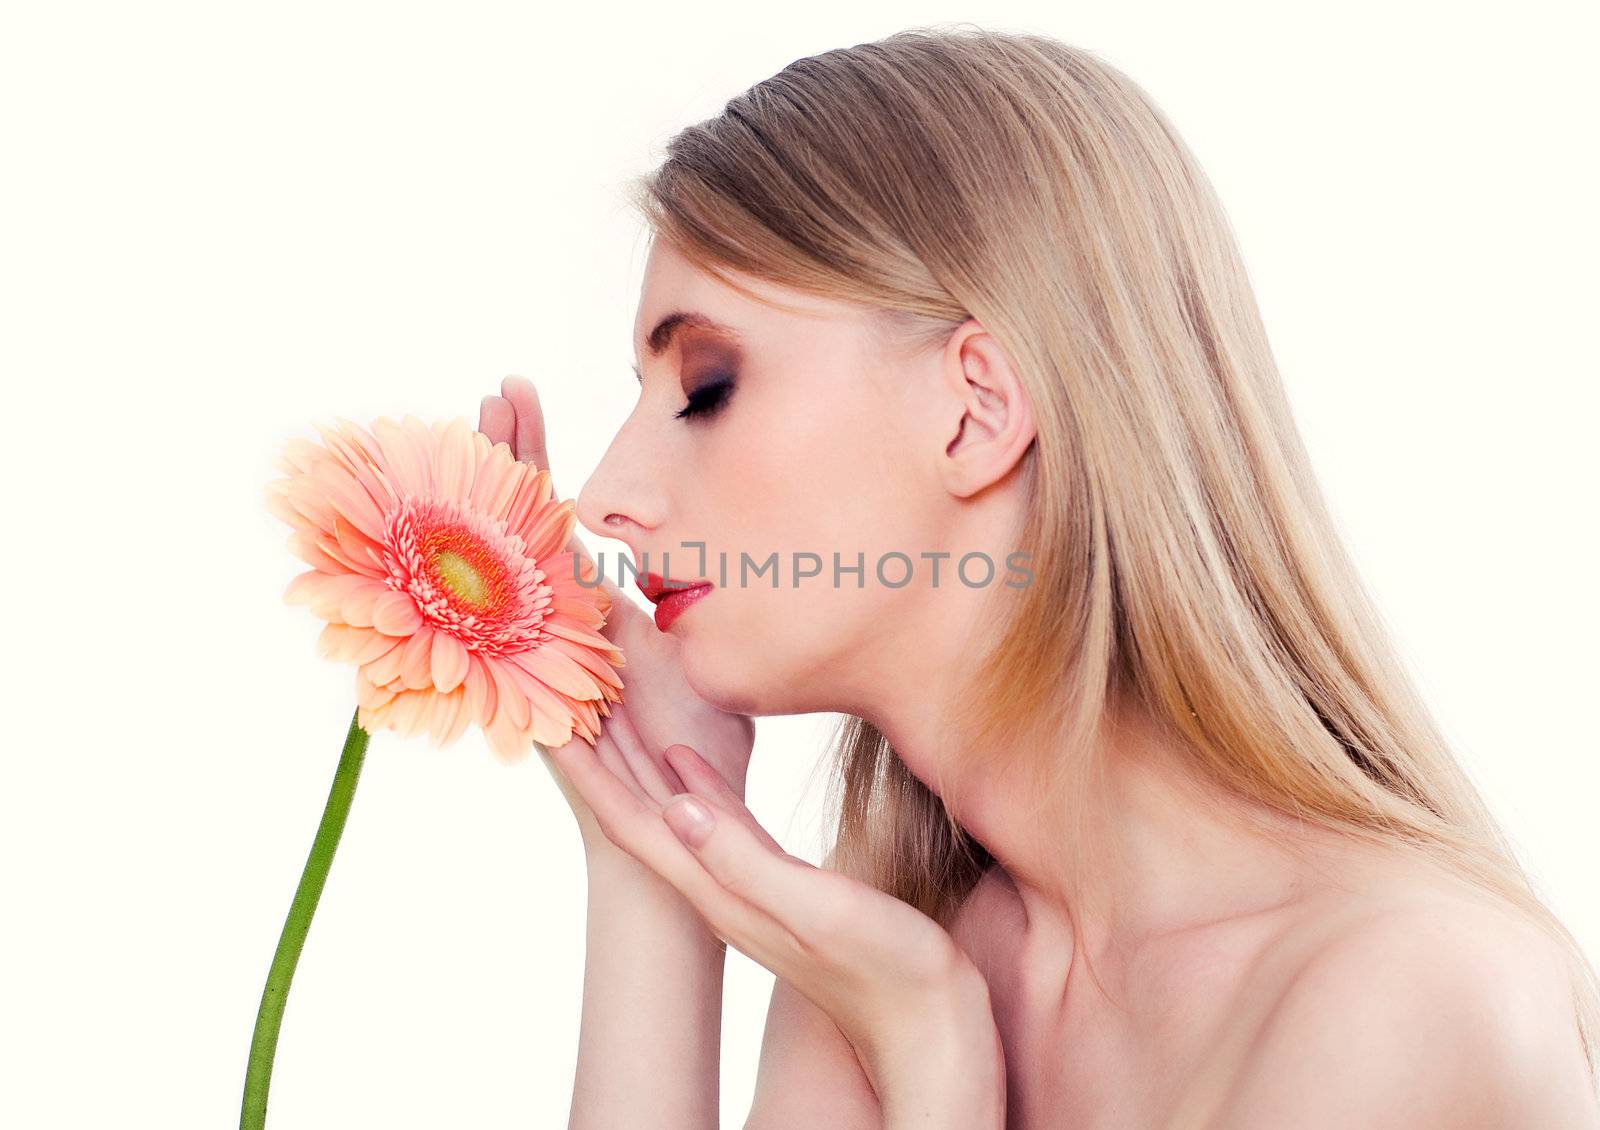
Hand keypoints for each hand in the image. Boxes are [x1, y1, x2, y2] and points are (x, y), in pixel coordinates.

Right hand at [478, 375, 755, 844]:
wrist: (683, 840)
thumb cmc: (700, 753)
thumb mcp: (699, 655)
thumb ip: (690, 602)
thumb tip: (707, 539)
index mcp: (592, 610)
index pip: (555, 516)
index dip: (539, 458)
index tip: (524, 389)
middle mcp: (556, 625)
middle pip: (520, 524)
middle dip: (507, 456)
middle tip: (497, 387)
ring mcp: (538, 659)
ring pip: (507, 564)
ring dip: (492, 498)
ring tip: (483, 425)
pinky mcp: (537, 698)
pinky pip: (510, 631)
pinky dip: (492, 582)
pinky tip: (471, 526)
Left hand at [543, 734, 1007, 1127]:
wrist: (930, 1027)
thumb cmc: (888, 975)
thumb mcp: (818, 909)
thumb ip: (748, 860)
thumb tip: (677, 807)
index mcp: (720, 892)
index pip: (631, 825)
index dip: (588, 776)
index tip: (550, 727)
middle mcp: (721, 887)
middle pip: (638, 812)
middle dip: (600, 758)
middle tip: (564, 698)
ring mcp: (747, 884)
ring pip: (670, 809)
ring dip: (635, 764)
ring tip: (609, 715)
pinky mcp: (779, 878)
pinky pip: (717, 817)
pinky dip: (693, 781)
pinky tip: (684, 755)